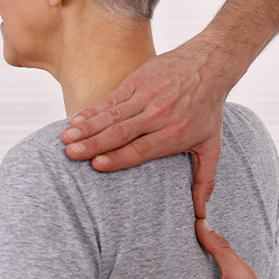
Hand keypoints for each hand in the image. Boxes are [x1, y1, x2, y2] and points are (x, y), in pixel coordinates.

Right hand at [62, 41, 229, 216]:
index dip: (119, 157)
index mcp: (175, 134)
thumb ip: (204, 180)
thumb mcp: (211, 145)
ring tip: (66, 139)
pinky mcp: (137, 81)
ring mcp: (147, 96)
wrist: (210, 63)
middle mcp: (159, 115)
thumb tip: (201, 215)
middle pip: (121, 133)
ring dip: (87, 127)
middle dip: (94, 144)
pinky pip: (110, 99)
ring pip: (112, 115)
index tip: (96, 165)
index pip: (141, 149)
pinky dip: (92, 110)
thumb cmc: (209, 109)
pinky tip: (75, 120)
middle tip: (71, 154)